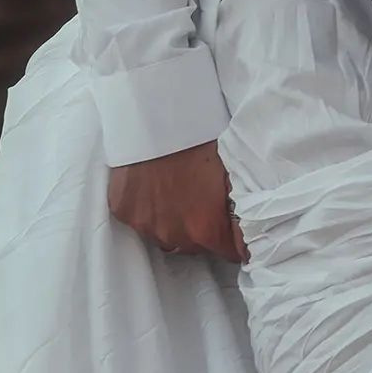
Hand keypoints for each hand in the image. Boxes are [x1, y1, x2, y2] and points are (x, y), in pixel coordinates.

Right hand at [106, 139, 246, 262]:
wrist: (157, 118)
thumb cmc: (200, 142)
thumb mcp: (231, 176)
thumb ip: (240, 211)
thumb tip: (248, 233)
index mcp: (207, 229)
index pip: (229, 254)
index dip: (234, 242)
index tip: (232, 230)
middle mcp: (175, 235)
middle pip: (194, 246)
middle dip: (200, 230)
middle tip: (200, 202)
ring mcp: (145, 225)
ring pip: (164, 235)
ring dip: (171, 221)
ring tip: (173, 193)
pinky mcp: (123, 210)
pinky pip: (138, 219)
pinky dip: (146, 208)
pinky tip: (151, 186)